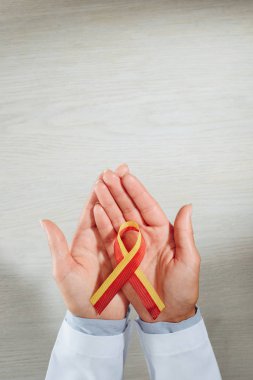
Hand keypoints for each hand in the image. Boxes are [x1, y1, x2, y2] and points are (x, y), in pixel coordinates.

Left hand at [41, 166, 128, 319]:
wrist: (97, 317)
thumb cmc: (78, 296)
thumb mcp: (64, 270)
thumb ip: (57, 245)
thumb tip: (45, 221)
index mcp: (85, 239)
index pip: (93, 208)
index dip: (99, 190)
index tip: (107, 173)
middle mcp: (100, 238)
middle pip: (109, 206)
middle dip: (116, 187)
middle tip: (123, 169)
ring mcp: (114, 245)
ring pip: (122, 216)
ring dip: (127, 198)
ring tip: (133, 182)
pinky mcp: (126, 254)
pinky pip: (132, 233)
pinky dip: (137, 218)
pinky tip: (143, 208)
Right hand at [93, 165, 199, 322]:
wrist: (166, 313)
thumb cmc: (182, 289)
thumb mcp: (188, 260)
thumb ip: (185, 233)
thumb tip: (188, 207)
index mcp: (162, 232)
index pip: (147, 205)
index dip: (137, 190)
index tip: (126, 175)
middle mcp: (145, 235)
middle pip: (129, 208)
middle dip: (118, 190)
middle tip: (107, 175)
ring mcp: (131, 245)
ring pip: (117, 218)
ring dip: (108, 202)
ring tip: (99, 186)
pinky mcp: (120, 257)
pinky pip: (110, 237)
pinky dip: (102, 223)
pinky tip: (96, 210)